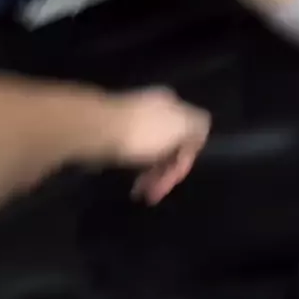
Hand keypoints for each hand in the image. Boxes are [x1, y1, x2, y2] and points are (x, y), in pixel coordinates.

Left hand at [106, 88, 210, 204]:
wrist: (98, 129)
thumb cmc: (143, 132)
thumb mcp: (182, 125)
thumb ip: (198, 127)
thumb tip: (200, 133)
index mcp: (173, 105)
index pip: (191, 137)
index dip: (185, 161)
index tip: (174, 179)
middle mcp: (155, 110)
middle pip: (171, 146)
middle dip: (166, 172)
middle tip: (154, 194)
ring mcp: (134, 121)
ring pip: (152, 153)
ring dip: (151, 176)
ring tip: (141, 193)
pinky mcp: (116, 134)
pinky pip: (134, 155)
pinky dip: (136, 171)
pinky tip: (132, 183)